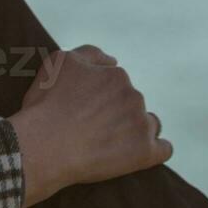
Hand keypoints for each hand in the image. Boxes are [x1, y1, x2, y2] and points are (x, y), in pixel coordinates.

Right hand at [6, 45, 170, 207]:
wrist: (44, 145)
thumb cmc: (47, 104)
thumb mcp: (60, 62)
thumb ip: (90, 53)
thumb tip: (113, 60)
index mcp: (117, 75)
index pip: (117, 84)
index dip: (101, 97)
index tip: (85, 111)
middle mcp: (134, 96)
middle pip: (132, 103)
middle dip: (117, 113)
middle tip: (91, 129)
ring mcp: (141, 124)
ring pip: (149, 124)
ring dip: (136, 130)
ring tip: (111, 143)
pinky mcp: (145, 152)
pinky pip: (163, 149)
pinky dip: (154, 150)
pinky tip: (138, 153)